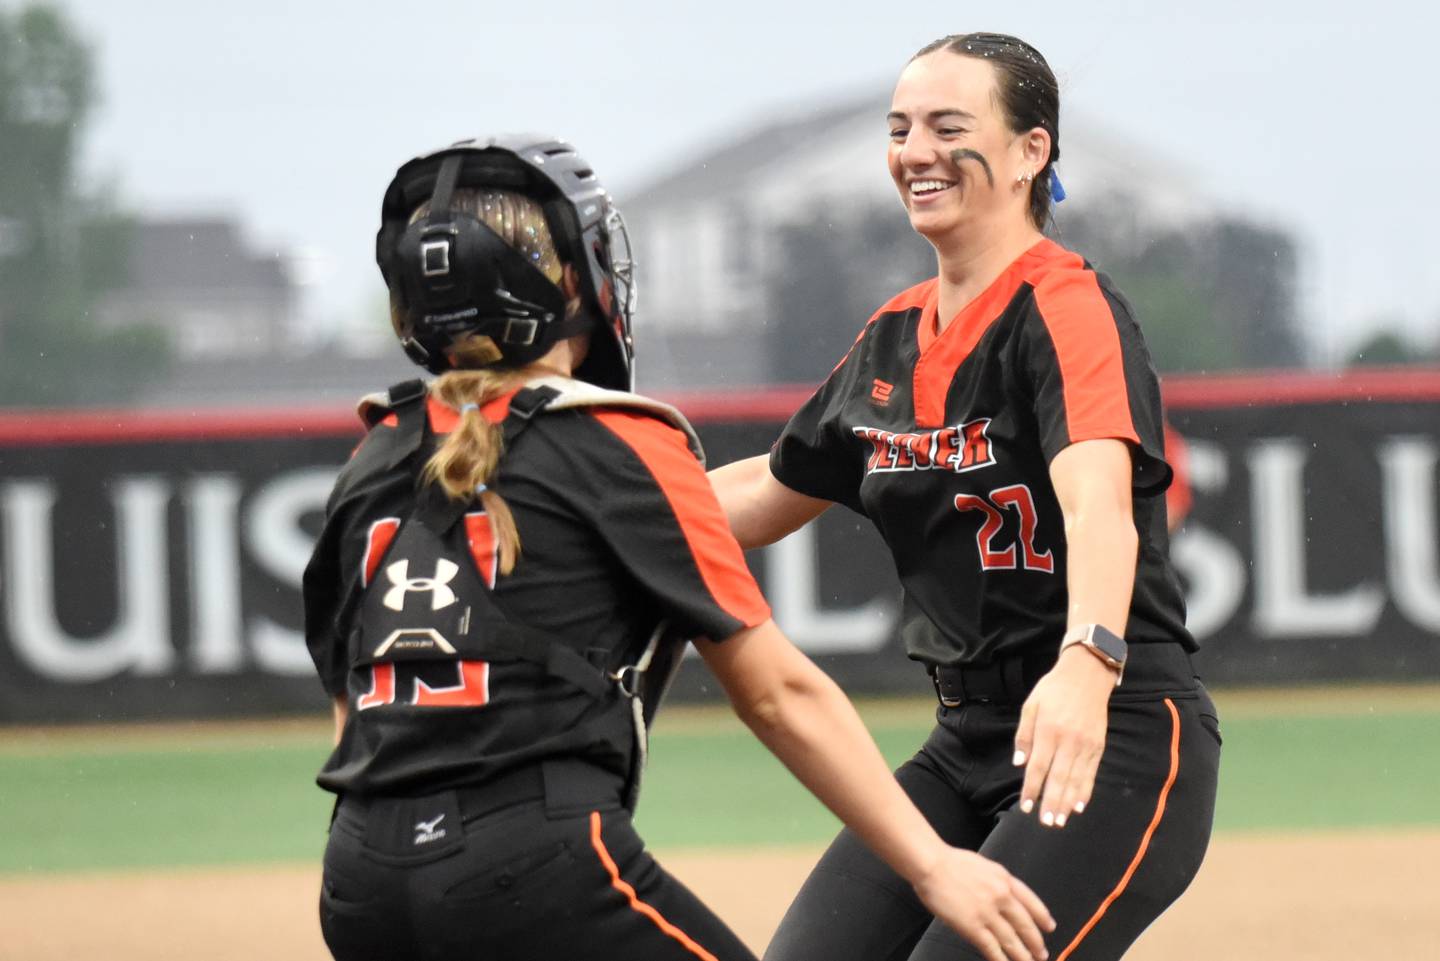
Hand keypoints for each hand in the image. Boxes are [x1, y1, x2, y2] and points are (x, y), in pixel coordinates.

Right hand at [913, 846, 1055, 960]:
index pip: (1032, 902)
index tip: (1049, 928)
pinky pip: (991, 948)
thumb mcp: (985, 866)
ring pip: (1011, 940)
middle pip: (1025, 925)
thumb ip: (999, 882)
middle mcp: (1001, 896)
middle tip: (1041, 953)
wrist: (932, 865)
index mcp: (1005, 879)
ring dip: (1022, 955)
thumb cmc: (952, 863)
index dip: (1043, 918)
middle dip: (1035, 942)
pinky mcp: (972, 926)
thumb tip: (1008, 897)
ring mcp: (988, 913)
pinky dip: (1000, 959)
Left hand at [1013, 647, 1114, 826]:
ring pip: (1076, 779)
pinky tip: (1079, 806)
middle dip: (1051, 802)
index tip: (1026, 807)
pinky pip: (1091, 773)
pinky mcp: (1098, 746)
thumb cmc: (1052, 691)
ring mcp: (1086, 745)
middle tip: (1046, 823)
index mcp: (1048, 730)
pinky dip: (1085, 791)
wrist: (1086, 676)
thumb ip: (1024, 736)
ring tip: (1060, 821)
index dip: (1032, 789)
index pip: (1038, 767)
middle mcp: (1068, 740)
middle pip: (1058, 778)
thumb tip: (1020, 764)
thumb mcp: (1030, 706)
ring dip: (1067, 802)